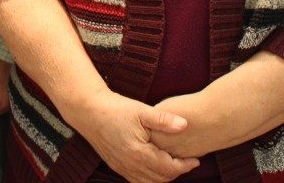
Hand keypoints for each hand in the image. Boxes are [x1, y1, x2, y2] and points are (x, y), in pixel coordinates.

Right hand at [66, 89, 198, 182]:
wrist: (88, 110)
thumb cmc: (114, 108)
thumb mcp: (141, 110)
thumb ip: (163, 119)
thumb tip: (185, 125)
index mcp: (139, 153)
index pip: (169, 168)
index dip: (185, 166)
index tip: (196, 159)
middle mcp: (130, 165)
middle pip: (161, 179)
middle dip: (176, 172)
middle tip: (187, 162)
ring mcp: (122, 167)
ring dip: (164, 177)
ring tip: (173, 164)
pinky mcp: (116, 166)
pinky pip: (137, 180)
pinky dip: (150, 178)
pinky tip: (154, 167)